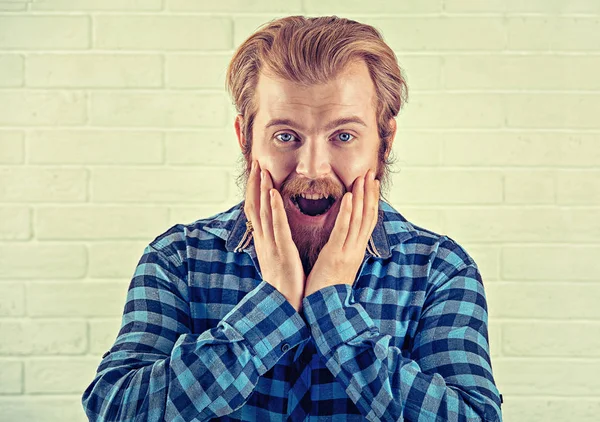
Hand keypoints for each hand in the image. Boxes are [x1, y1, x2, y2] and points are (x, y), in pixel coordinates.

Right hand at [244, 160, 305, 311]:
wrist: (282, 306)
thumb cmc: (282, 284)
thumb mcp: (275, 259)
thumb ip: (273, 243)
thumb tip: (272, 231)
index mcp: (263, 241)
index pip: (255, 210)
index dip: (254, 190)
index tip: (256, 172)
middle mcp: (263, 240)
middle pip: (255, 206)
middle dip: (255, 184)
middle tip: (256, 162)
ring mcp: (271, 245)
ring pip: (263, 212)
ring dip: (262, 190)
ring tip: (263, 171)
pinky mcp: (282, 251)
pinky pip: (277, 227)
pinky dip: (275, 209)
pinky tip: (274, 194)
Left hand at [304, 169, 379, 297]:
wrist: (325, 311)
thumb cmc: (327, 289)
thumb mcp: (338, 266)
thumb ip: (342, 249)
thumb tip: (343, 236)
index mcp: (355, 251)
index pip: (367, 221)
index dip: (372, 201)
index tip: (373, 183)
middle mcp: (355, 249)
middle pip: (367, 216)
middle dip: (370, 193)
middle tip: (371, 173)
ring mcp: (347, 252)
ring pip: (358, 220)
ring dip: (361, 197)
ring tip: (363, 178)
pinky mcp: (335, 256)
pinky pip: (342, 231)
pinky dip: (347, 213)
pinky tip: (349, 197)